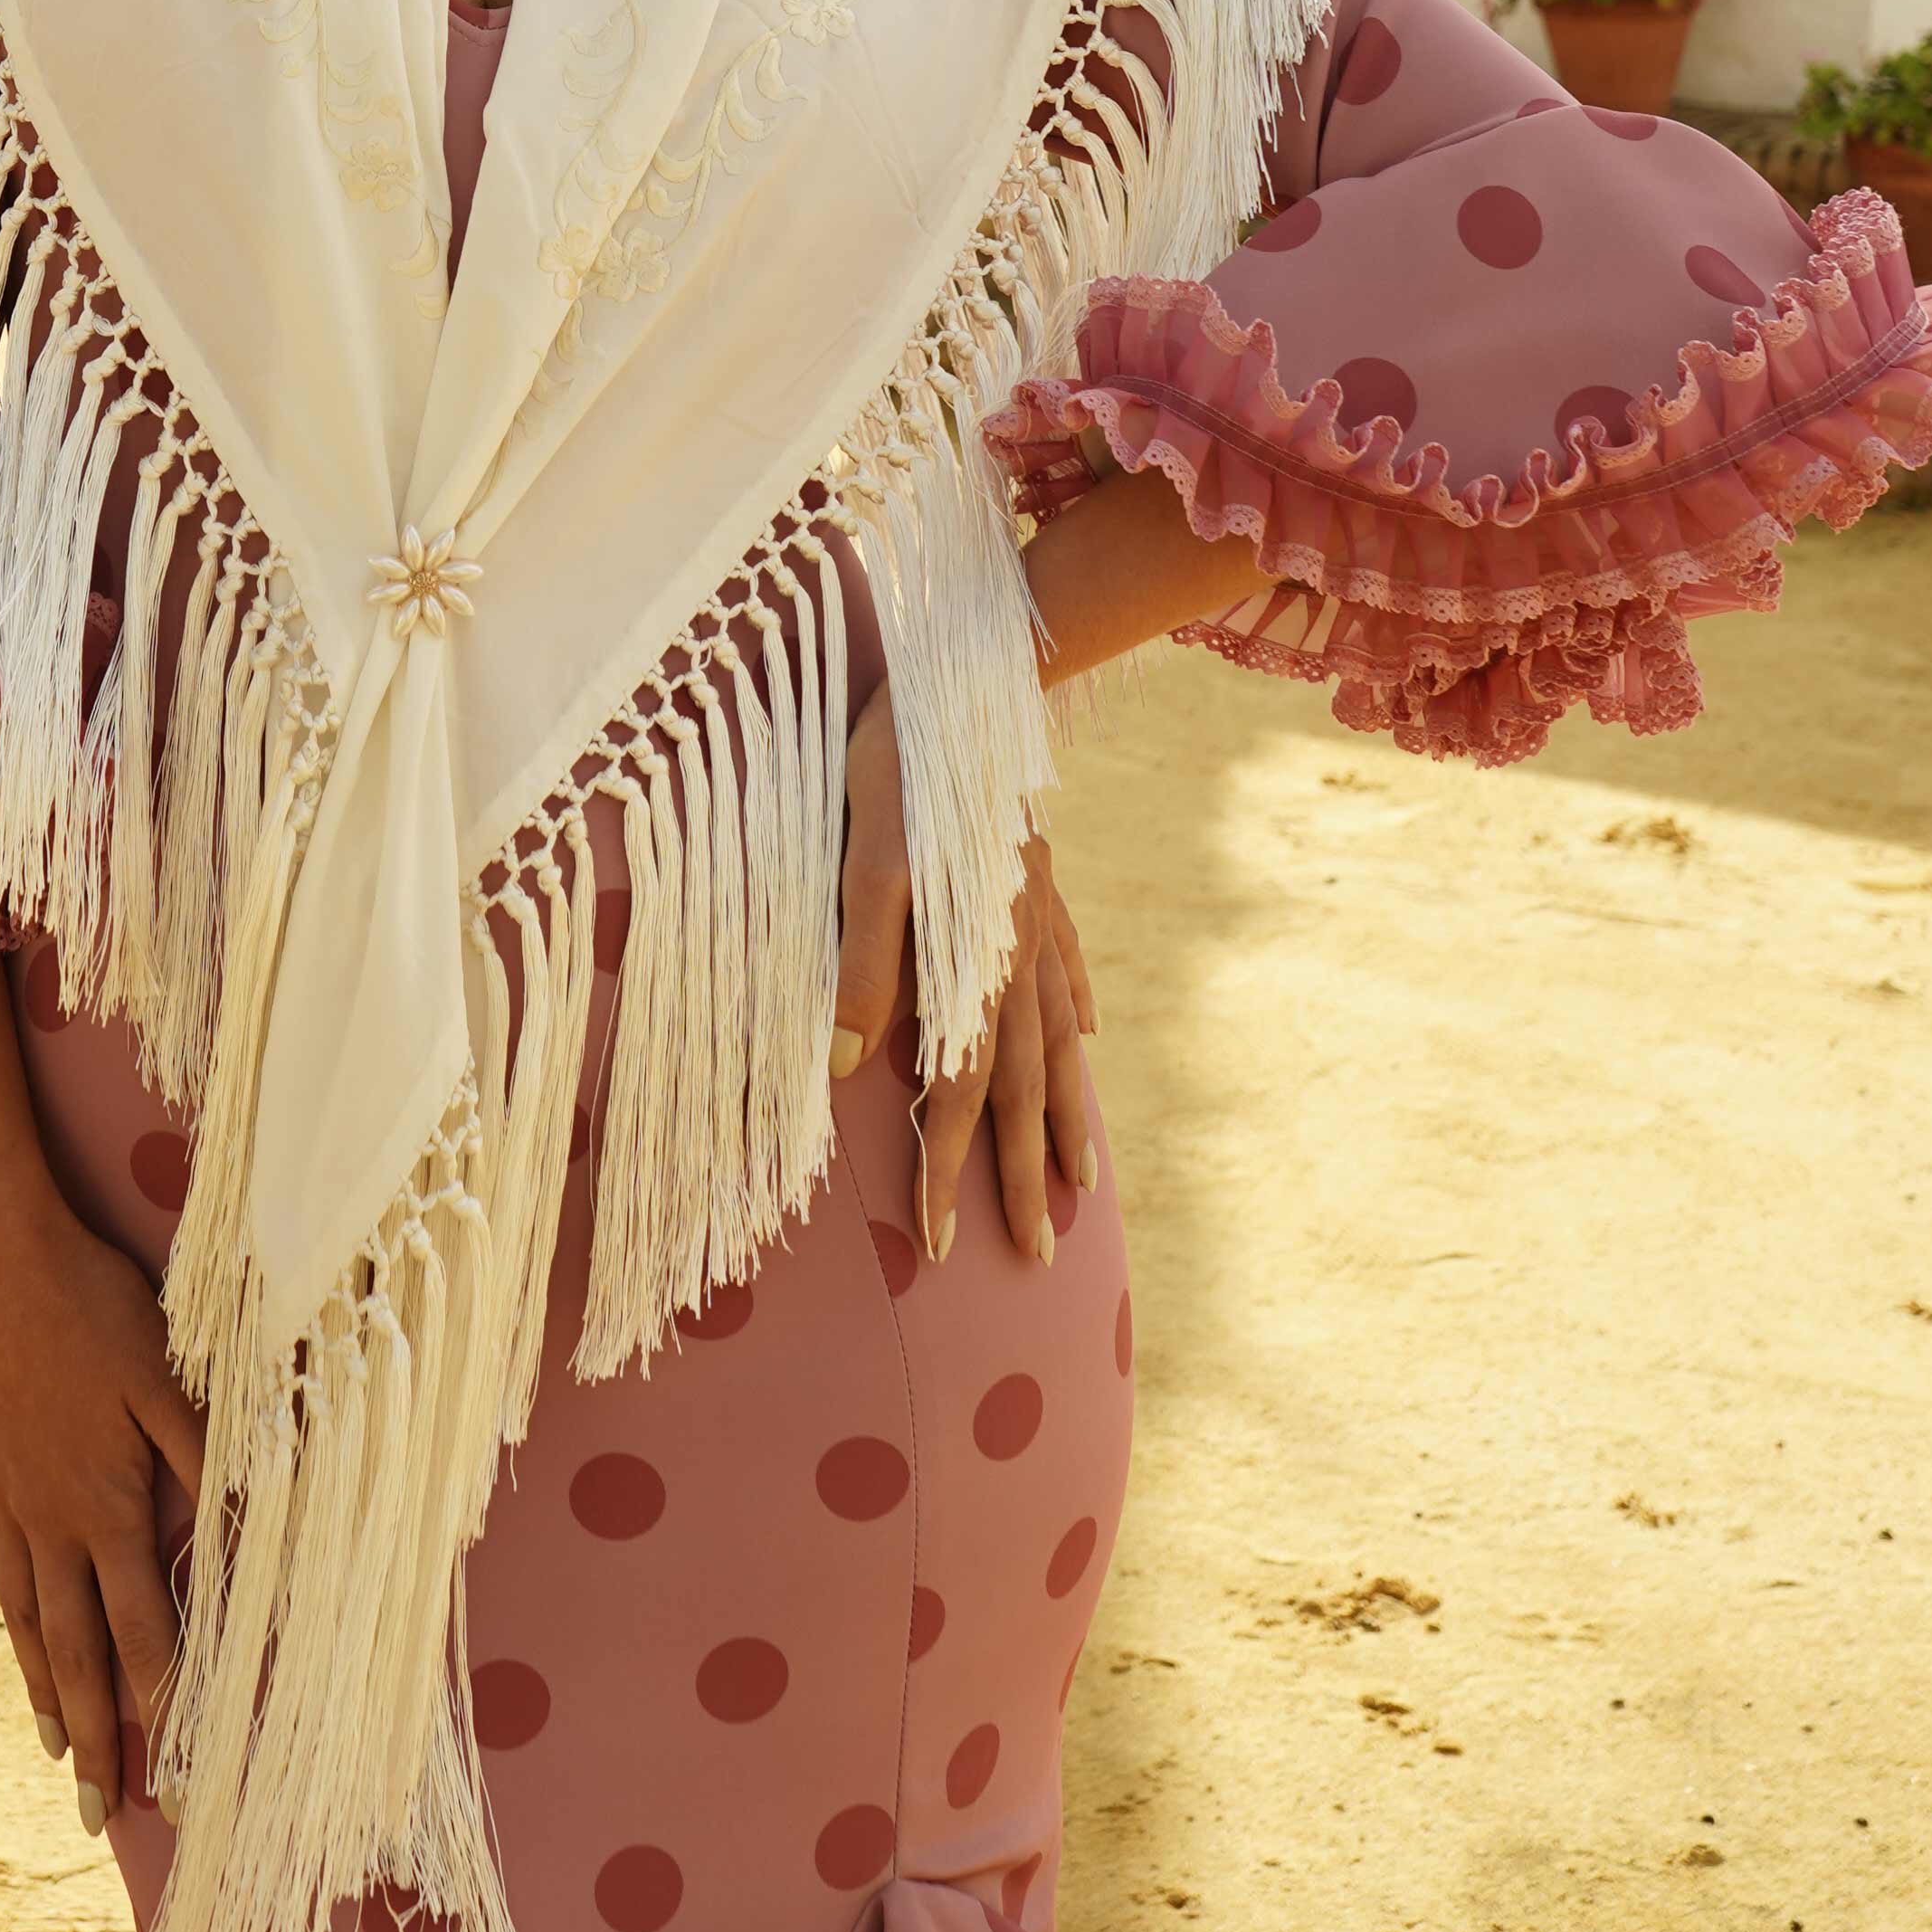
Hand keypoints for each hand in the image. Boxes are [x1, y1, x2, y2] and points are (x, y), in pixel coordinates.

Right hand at [0, 1179, 205, 1836]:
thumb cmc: (92, 1309)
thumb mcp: (166, 1377)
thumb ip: (207, 1457)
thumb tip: (254, 1527)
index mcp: (106, 1507)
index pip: (143, 1632)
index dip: (163, 1708)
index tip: (179, 1776)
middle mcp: (53, 1524)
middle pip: (78, 1653)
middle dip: (97, 1738)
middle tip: (100, 1817)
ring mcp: (11, 1506)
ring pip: (32, 1625)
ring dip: (50, 1697)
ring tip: (57, 1758)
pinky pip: (3, 1578)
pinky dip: (14, 1631)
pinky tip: (19, 1648)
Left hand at [831, 681, 1097, 1267]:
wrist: (960, 676)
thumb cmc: (897, 766)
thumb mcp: (861, 861)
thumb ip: (858, 963)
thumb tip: (842, 1069)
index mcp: (969, 961)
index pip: (956, 1090)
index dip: (945, 1169)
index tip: (940, 1246)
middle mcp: (1014, 953)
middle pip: (1023, 1085)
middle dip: (1021, 1174)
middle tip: (1038, 1254)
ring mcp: (1034, 916)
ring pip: (1057, 1038)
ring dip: (1065, 1113)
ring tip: (1082, 1177)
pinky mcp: (1035, 876)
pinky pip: (1067, 964)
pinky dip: (1077, 1009)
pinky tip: (1089, 1036)